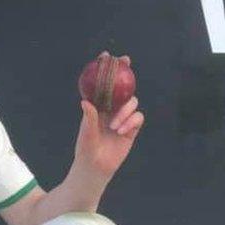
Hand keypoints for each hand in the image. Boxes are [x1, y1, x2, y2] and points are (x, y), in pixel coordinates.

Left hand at [74, 55, 143, 178]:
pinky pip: (138, 118)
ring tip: (114, 126)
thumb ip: (89, 118)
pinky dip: (131, 122)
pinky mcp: (132, 129)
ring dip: (125, 111)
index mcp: (97, 106)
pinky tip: (121, 131)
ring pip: (132, 102)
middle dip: (125, 73)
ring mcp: (122, 118)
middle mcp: (111, 109)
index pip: (102, 84)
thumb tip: (85, 102)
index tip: (106, 56)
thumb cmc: (86, 150)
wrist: (96, 168)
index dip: (105, 70)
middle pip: (122, 87)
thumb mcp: (86, 134)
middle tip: (126, 62)